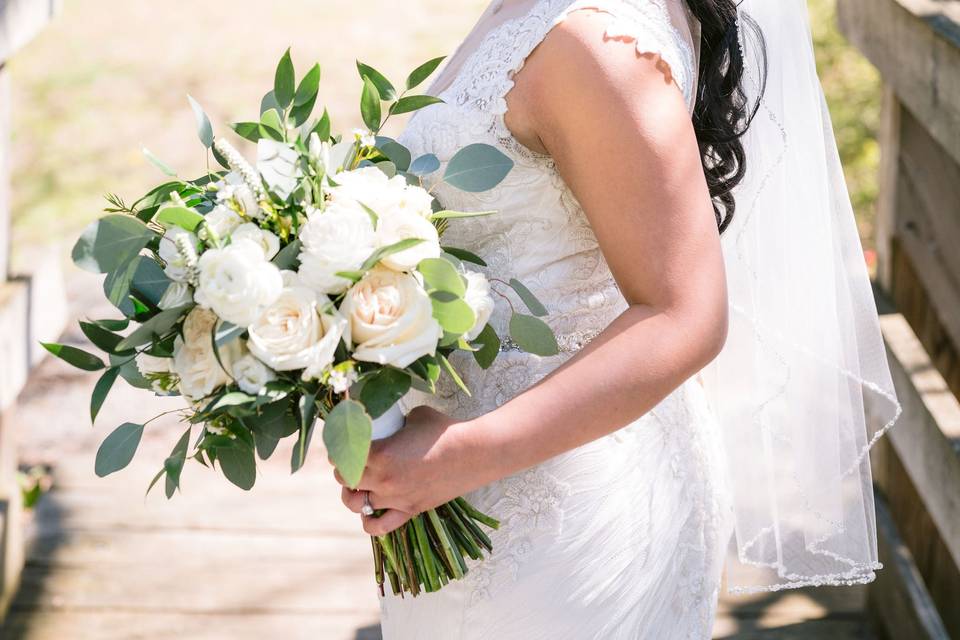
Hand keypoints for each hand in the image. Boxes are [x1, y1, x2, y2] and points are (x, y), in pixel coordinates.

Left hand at [336, 406, 490, 535]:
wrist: (474, 453)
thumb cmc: (444, 430)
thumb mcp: (413, 417)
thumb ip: (394, 424)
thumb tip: (387, 425)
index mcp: (380, 453)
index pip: (342, 456)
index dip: (338, 449)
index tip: (341, 443)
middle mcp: (383, 479)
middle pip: (345, 479)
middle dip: (344, 469)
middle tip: (351, 460)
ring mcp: (396, 498)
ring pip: (357, 504)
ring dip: (353, 493)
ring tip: (360, 484)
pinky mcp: (410, 510)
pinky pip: (379, 527)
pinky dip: (370, 522)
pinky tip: (371, 511)